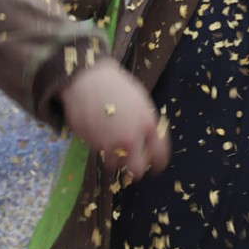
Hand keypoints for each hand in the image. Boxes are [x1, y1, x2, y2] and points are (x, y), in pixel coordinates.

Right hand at [59, 58, 170, 176]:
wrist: (88, 78)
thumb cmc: (116, 85)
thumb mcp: (140, 101)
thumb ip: (145, 122)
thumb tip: (148, 139)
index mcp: (147, 124)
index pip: (160, 154)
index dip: (159, 163)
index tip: (157, 167)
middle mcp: (130, 138)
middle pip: (137, 170)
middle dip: (136, 170)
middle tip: (133, 164)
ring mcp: (110, 143)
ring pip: (115, 165)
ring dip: (115, 159)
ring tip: (112, 146)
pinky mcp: (92, 144)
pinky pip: (98, 153)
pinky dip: (99, 148)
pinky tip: (98, 133)